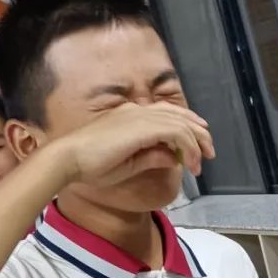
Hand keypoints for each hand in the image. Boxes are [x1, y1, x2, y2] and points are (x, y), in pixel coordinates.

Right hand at [62, 103, 213, 184]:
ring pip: (182, 123)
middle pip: (179, 116)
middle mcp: (137, 111)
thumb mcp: (129, 164)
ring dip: (197, 142)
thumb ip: (153, 157)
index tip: (198, 145)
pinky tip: (191, 163)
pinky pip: (177, 133)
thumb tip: (175, 158)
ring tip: (204, 161)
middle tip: (209, 153)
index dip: (187, 126)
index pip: (167, 115)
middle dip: (199, 134)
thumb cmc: (90, 165)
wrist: (68, 160)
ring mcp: (140, 116)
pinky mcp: (142, 126)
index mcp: (131, 116)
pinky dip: (189, 147)